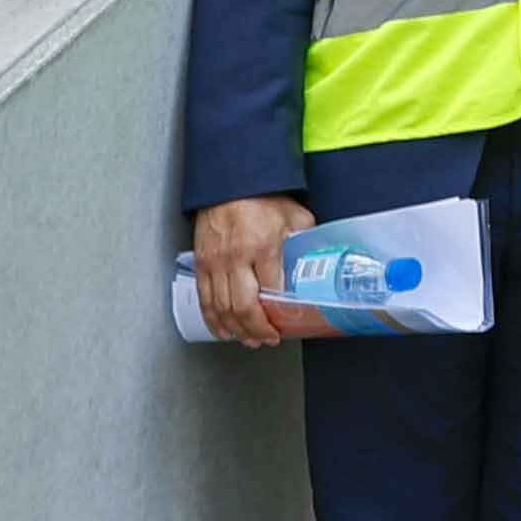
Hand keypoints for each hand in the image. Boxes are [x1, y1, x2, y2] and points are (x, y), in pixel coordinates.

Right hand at [190, 195, 309, 347]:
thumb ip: (305, 241)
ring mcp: (216, 263)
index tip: (286, 324)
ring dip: (236, 331)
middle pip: (243, 308)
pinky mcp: (202, 264)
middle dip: (256, 330)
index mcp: (263, 246)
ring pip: (222, 309)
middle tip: (268, 340)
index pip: (271, 291)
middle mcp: (236, 258)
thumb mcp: (295, 216)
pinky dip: (213, 319)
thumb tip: (319, 261)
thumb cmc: (263, 196)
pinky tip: (223, 329)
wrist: (230, 181)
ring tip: (249, 340)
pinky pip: (205, 299)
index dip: (278, 314)